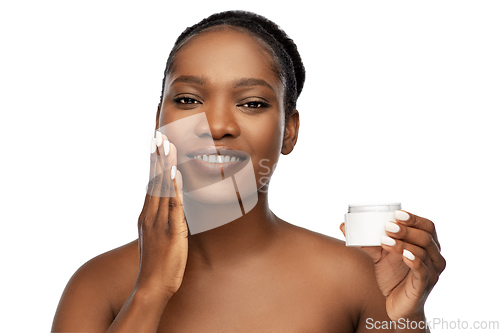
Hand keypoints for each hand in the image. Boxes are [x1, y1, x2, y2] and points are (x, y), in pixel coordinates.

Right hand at [135, 131, 187, 299]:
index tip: (155, 146)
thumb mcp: (158, 239)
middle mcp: (150, 215)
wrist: (151, 287)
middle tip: (158, 136)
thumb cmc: (158, 265)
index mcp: (147, 216)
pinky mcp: (170, 230)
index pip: (150, 184)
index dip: (153, 164)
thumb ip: (165, 222)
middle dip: (156, 157)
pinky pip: (172, 204)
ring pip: (161, 187)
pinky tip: (174, 172)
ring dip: (164, 164)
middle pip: (153, 180)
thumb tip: (175, 210)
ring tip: (166, 145)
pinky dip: (173, 186)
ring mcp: (158, 221)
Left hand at [340, 211, 445, 320]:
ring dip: (403, 244)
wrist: (396, 305)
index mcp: (427, 246)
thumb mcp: (379, 256)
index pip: (427, 226)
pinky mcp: (424, 286)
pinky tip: (403, 255)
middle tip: (388, 226)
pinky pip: (422, 271)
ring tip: (385, 240)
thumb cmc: (392, 277)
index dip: (414, 218)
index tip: (396, 214)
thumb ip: (366, 241)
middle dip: (406, 230)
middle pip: (425, 237)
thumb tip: (343, 226)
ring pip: (422, 252)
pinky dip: (413, 261)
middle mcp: (434, 257)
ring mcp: (432, 272)